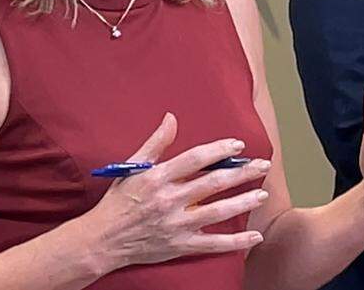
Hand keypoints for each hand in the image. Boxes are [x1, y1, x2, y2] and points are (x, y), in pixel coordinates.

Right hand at [81, 113, 270, 271]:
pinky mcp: (179, 245)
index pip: (195, 159)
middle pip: (213, 183)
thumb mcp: (132, 167)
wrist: (100, 240)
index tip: (238, 144)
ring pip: (217, 212)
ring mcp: (176, 225)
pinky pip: (212, 244)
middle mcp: (168, 201)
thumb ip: (155, 143)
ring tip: (263, 194)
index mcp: (157, 178)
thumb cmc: (117, 201)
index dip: (218, 150)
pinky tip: (256, 236)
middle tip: (263, 165)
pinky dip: (236, 242)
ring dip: (243, 202)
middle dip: (241, 173)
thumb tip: (172, 118)